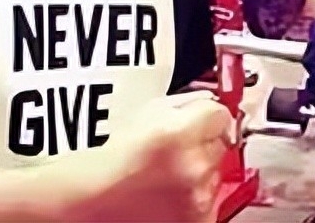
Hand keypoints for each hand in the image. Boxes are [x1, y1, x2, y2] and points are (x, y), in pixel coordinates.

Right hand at [83, 92, 231, 221]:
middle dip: (203, 144)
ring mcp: (198, 196)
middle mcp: (193, 165)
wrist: (93, 200)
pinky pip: (211, 198)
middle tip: (175, 150)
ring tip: (167, 173)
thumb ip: (185, 104)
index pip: (221, 114)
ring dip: (199, 170)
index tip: (200, 120)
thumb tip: (210, 103)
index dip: (207, 116)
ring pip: (216, 171)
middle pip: (221, 142)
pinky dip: (196, 195)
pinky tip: (170, 192)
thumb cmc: (111, 159)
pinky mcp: (199, 219)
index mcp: (179, 132)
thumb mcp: (145, 114)